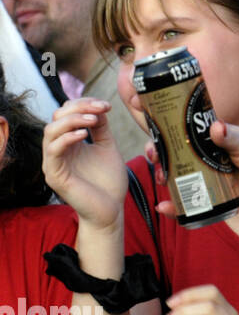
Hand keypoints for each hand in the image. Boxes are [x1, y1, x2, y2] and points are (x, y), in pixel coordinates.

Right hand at [42, 99, 126, 230]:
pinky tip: (84, 135)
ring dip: (72, 120)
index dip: (84, 104)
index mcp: (69, 142)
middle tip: (101, 109)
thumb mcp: (107, 147)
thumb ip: (101, 128)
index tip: (107, 105)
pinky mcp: (54, 176)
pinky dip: (67, 138)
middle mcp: (58, 150)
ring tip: (94, 120)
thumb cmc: (109, 181)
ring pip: (50, 131)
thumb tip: (99, 107)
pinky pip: (53, 151)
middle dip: (79, 108)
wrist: (110, 210)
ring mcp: (53, 163)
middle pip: (56, 118)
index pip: (66, 114)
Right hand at [151, 118, 238, 217]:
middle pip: (169, 156)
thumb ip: (230, 136)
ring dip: (162, 178)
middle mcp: (198, 157)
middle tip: (155, 157)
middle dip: (156, 156)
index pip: (177, 133)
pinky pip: (186, 201)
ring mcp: (201, 176)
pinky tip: (163, 207)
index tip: (152, 133)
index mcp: (204, 140)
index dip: (160, 133)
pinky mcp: (206, 195)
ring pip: (174, 177)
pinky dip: (173, 207)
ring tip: (162, 179)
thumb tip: (217, 128)